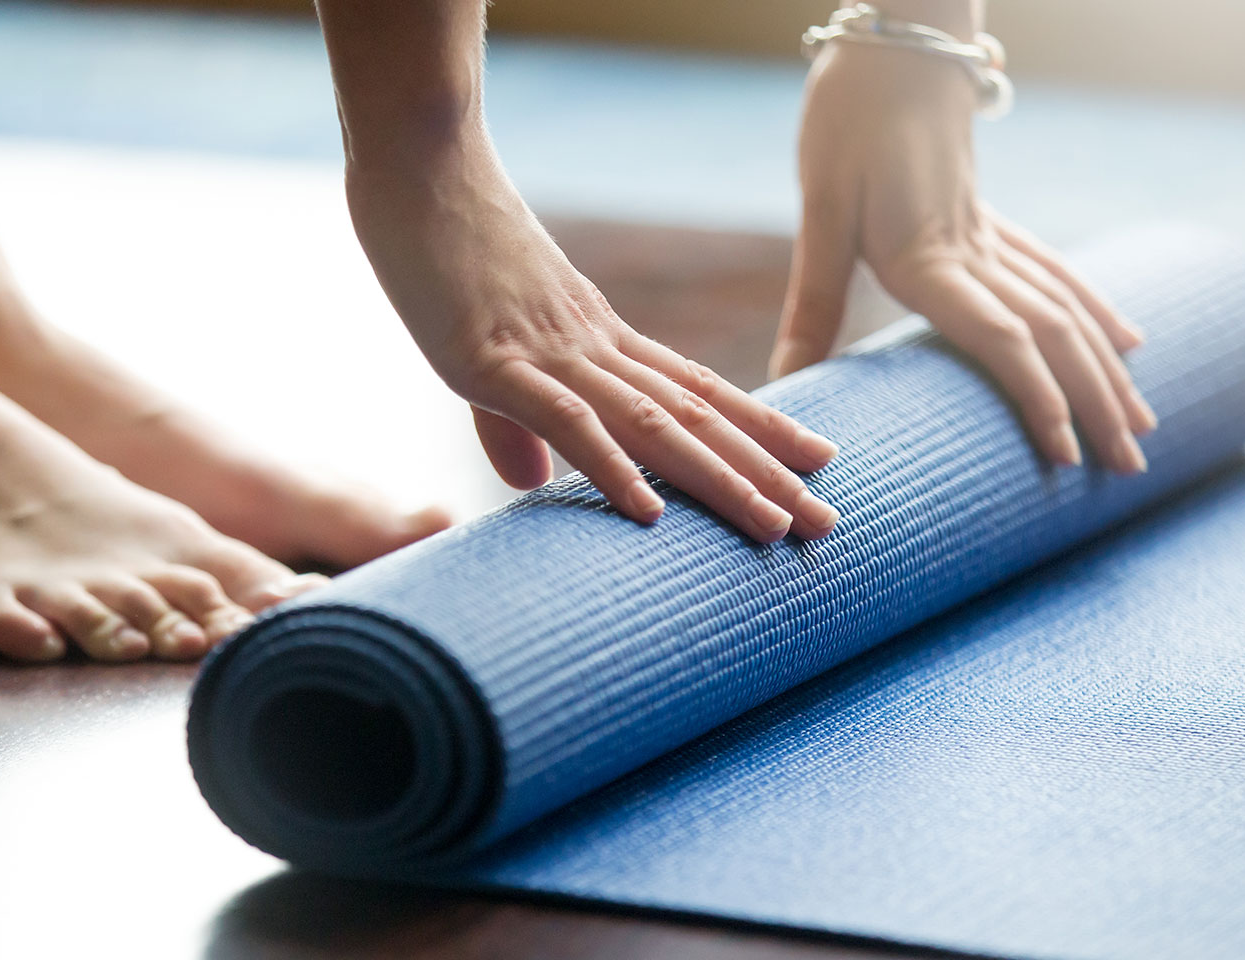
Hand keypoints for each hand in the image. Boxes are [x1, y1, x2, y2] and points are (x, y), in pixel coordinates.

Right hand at [347, 150, 840, 541]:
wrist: (418, 160)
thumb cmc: (444, 243)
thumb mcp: (481, 346)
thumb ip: (511, 421)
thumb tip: (532, 483)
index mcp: (598, 336)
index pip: (697, 388)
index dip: (759, 427)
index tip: (817, 460)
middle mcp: (593, 344)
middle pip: (697, 414)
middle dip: (765, 471)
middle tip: (826, 523)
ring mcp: (550, 350)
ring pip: (655, 422)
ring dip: (719, 477)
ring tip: (777, 525)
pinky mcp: (493, 358)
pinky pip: (566, 419)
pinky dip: (612, 466)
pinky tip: (650, 512)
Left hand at [773, 41, 1155, 472]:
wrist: (896, 46)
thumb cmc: (850, 123)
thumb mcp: (821, 212)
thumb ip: (814, 299)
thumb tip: (786, 380)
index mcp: (930, 258)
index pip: (1001, 338)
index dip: (1038, 399)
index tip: (1066, 457)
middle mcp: (975, 252)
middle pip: (1054, 336)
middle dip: (1096, 405)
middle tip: (1130, 471)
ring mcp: (994, 235)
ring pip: (1069, 309)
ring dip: (1109, 371)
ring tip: (1144, 427)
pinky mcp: (994, 220)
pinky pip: (1061, 273)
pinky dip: (1100, 311)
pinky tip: (1129, 341)